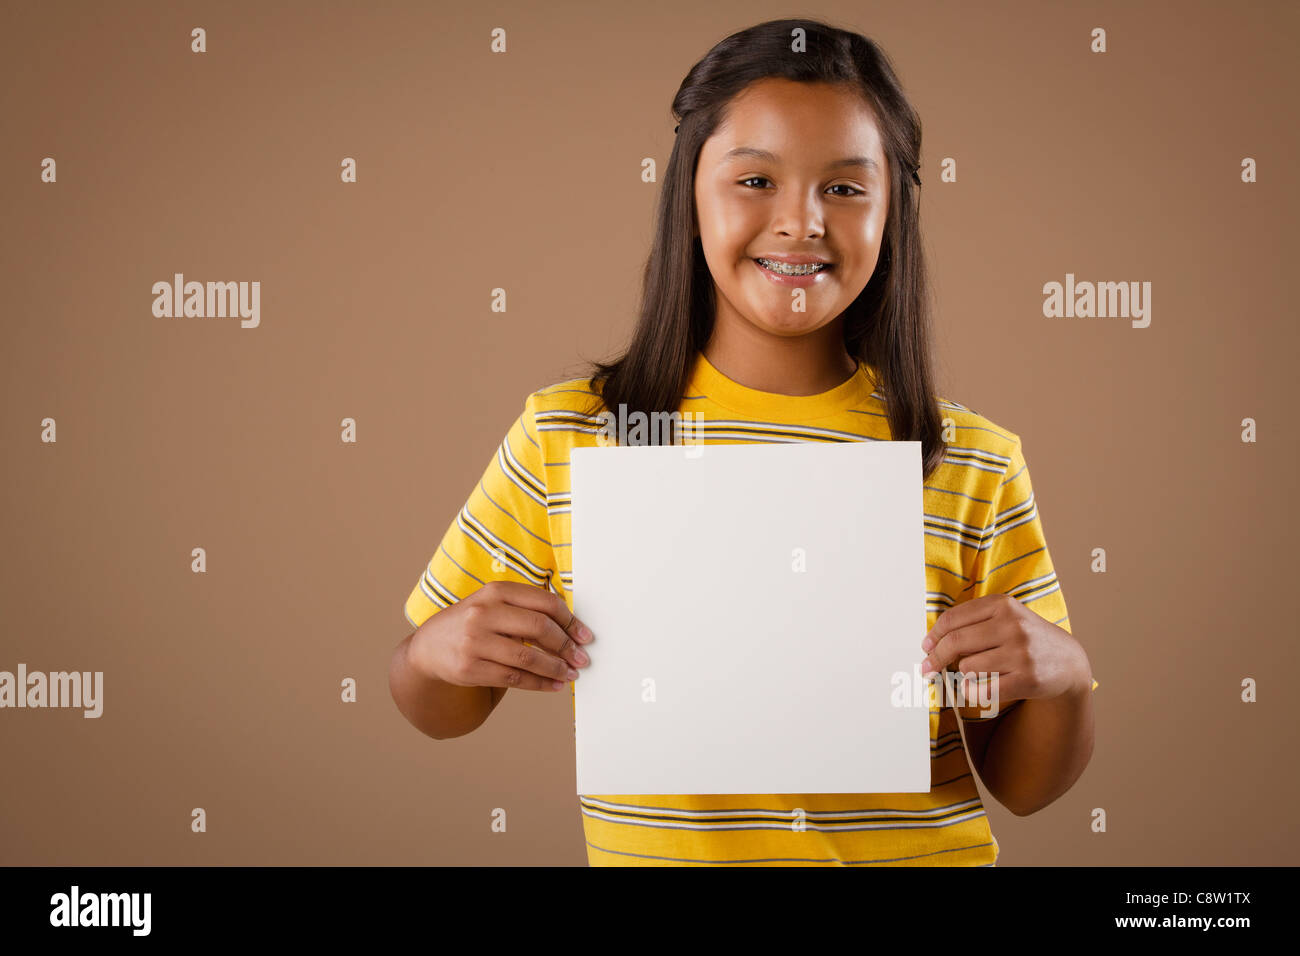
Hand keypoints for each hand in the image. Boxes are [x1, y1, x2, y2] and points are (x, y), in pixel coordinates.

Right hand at [409, 581, 593, 691]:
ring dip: (556, 668)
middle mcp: (483, 613)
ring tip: (571, 674)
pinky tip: (553, 685)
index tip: (585, 635)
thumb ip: (525, 609)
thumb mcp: (492, 605)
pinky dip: (539, 684)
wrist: (428, 648)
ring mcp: (475, 641)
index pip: (544, 602)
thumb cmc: (472, 624)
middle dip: (566, 645)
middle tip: (582, 658)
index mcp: (495, 592)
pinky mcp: (470, 668)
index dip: (570, 620)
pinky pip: (514, 678)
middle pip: (539, 627)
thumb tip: (571, 626)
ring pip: (528, 657)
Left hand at [919, 594, 1089, 706]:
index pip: (953, 619)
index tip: (926, 647)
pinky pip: (983, 689)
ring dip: (962, 674)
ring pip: (967, 667)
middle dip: (935, 657)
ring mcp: (1021, 652)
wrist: (1070, 662)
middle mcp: (1012, 625)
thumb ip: (973, 621)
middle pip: (955, 642)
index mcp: (1003, 605)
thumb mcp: (1006, 617)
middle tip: (926, 668)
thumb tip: (931, 640)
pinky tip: (973, 689)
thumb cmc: (1027, 639)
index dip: (933, 635)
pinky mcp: (1027, 678)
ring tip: (974, 673)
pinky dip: (971, 691)